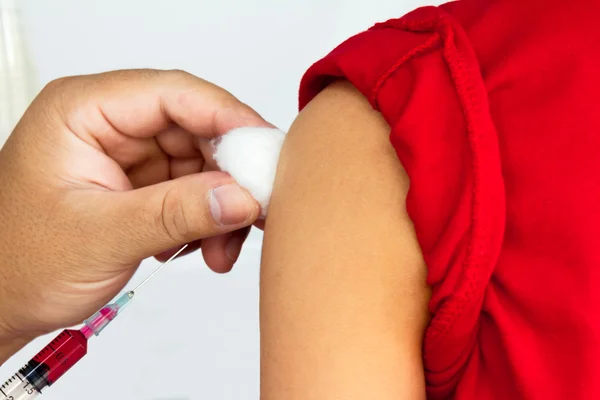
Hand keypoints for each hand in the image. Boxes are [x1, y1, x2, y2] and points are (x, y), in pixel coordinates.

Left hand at [0, 69, 269, 355]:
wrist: (6, 301)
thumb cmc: (20, 262)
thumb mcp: (101, 236)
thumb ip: (175, 213)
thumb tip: (240, 196)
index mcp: (83, 111)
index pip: (172, 94)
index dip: (226, 118)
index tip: (264, 151)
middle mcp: (111, 125)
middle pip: (197, 128)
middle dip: (230, 174)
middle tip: (256, 208)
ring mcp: (131, 155)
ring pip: (204, 163)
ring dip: (223, 205)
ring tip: (221, 247)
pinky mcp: (145, 184)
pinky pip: (197, 189)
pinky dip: (211, 219)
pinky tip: (203, 246)